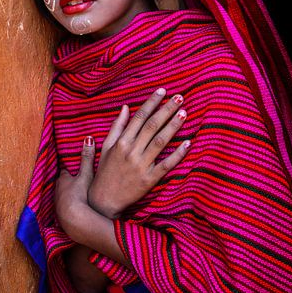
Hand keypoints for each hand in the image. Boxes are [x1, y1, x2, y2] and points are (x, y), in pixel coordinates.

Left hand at [54, 135, 96, 238]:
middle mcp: (58, 190)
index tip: (74, 166)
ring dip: (69, 194)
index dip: (70, 168)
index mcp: (63, 179)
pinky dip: (69, 206)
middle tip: (76, 180)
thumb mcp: (85, 175)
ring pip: (63, 195)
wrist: (74, 219)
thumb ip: (87, 158)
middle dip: (69, 181)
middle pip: (63, 183)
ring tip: (77, 194)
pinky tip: (75, 208)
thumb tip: (88, 138)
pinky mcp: (61, 215)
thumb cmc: (79, 195)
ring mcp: (58, 203)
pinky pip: (65, 207)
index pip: (65, 170)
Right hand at [88, 88, 190, 218]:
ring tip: (184, 113)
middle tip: (180, 97)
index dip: (151, 102)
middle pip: (152, 126)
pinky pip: (166, 165)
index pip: (139, 117)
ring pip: (161, 142)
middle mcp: (131, 151)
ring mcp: (141, 166)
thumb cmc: (104, 172)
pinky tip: (188, 143)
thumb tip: (125, 108)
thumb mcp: (106, 147)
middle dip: (166, 110)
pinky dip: (178, 154)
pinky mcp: (149, 180)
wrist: (103, 201)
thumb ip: (117, 127)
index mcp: (121, 142)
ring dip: (173, 126)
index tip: (162, 91)